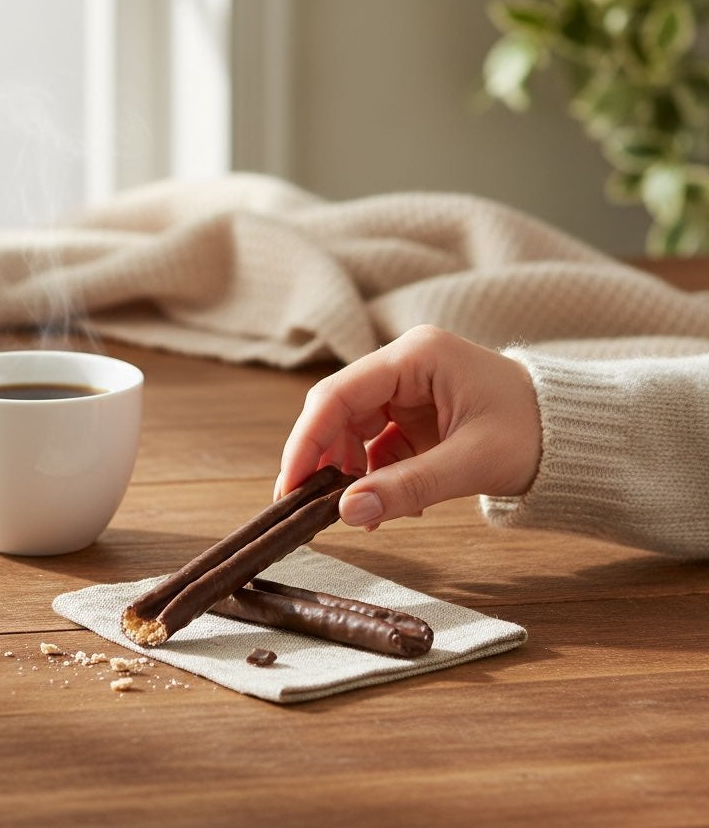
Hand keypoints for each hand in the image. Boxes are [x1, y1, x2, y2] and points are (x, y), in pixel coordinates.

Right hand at [274, 325, 541, 528]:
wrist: (580, 436)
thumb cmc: (537, 434)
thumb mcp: (471, 464)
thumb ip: (406, 488)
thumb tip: (347, 513)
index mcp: (416, 356)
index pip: (338, 394)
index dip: (306, 440)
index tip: (289, 486)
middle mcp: (405, 364)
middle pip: (338, 410)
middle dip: (322, 459)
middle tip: (309, 508)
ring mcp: (409, 388)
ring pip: (352, 429)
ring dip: (350, 472)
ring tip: (362, 511)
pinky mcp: (416, 413)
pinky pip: (376, 444)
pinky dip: (376, 476)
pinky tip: (392, 504)